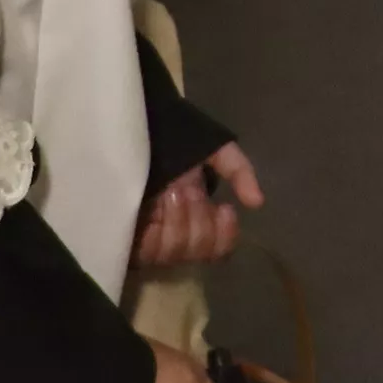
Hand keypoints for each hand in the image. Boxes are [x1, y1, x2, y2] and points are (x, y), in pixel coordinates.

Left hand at [130, 143, 263, 269]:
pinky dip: (156, 230)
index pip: (218, 247)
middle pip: (198, 249)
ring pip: (175, 251)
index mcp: (195, 214)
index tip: (225, 209)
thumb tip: (257, 202)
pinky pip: (148, 251)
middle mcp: (174, 229)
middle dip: (197, 218)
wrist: (127, 131)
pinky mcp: (125, 238)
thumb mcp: (210, 147)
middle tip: (186, 190)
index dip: (224, 237)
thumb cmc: (167, 137)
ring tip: (169, 193)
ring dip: (178, 219)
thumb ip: (237, 169)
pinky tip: (154, 207)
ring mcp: (149, 236)